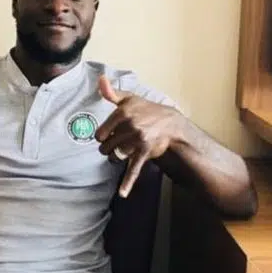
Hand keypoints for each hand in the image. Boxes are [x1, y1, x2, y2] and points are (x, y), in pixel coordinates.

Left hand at [96, 75, 180, 197]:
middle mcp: (130, 124)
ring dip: (116, 157)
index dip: (104, 136)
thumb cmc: (146, 110)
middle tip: (120, 142)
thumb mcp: (129, 98)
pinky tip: (122, 193)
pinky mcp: (144, 152)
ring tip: (125, 150)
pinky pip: (133, 169)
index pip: (100, 133)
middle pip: (105, 146)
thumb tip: (100, 79)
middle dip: (110, 147)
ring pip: (114, 156)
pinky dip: (127, 182)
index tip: (111, 133)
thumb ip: (112, 92)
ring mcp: (137, 139)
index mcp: (122, 111)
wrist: (171, 124)